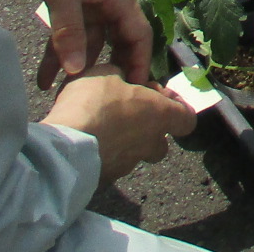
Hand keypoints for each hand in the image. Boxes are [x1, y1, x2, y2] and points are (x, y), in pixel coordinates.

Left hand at [0, 0, 150, 85]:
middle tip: (98, 100)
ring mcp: (86, 0)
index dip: (139, 63)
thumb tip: (78, 71)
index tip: (136, 93)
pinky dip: (58, 53)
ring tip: (61, 96)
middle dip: (108, 70)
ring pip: (87, 41)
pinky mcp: (66, 0)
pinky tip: (43, 75)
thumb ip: (70, 30)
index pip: (138, 34)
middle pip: (115, 41)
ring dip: (75, 65)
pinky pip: (67, 33)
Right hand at [43, 66, 196, 182]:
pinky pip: (110, 165)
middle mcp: (150, 143)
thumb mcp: (106, 73)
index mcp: (160, 115)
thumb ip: (120, 76)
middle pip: (161, 143)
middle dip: (148, 130)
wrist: (65, 148)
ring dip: (123, 142)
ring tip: (98, 127)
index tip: (156, 96)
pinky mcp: (106, 180)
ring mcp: (128, 165)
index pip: (187, 119)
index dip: (176, 108)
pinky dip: (101, 155)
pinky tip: (84, 142)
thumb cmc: (94, 105)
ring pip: (134, 155)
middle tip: (126, 115)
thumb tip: (120, 81)